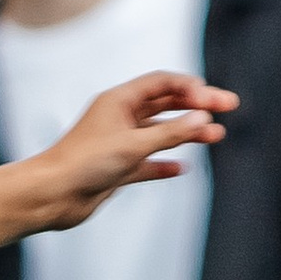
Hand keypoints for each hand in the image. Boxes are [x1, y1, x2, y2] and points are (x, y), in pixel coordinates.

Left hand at [27, 71, 233, 234]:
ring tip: (217, 136)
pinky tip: (181, 167)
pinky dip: (165, 163)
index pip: (162, 83)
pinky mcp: (116, 169)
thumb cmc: (83, 163)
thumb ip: (170, 133)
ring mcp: (118, 144)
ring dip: (187, 133)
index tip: (212, 100)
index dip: (190, 87)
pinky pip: (147, 162)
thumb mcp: (133, 145)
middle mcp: (118, 118)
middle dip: (197, 105)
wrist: (51, 196)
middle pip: (165, 105)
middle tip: (229, 106)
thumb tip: (204, 118)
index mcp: (118, 101)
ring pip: (160, 134)